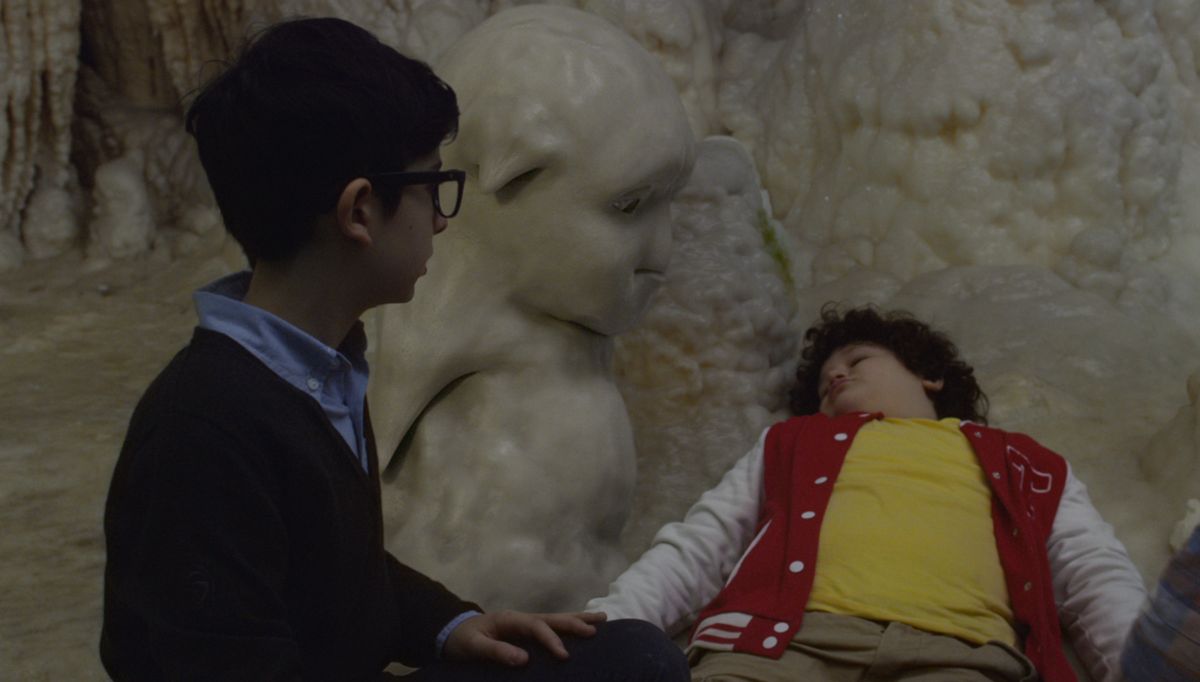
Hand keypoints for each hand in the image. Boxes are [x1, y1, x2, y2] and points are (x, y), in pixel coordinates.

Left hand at [442, 610, 606, 665]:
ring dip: (578, 620)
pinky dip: (569, 627)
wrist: (451, 634)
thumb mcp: (474, 647)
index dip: (551, 640)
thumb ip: (496, 652)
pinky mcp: (526, 633)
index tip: (564, 656)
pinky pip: (552, 628)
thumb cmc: (462, 641)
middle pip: (553, 618)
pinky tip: (583, 629)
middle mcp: (522, 618)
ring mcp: (525, 624)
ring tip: (602, 619)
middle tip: (595, 630)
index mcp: (510, 619)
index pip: (537, 627)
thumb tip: (524, 659)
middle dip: (574, 624)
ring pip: (556, 620)